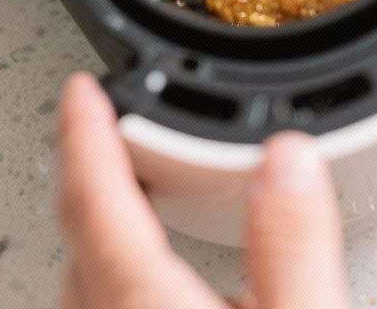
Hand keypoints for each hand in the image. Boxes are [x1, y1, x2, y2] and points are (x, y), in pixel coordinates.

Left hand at [57, 72, 349, 308]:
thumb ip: (295, 246)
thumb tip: (289, 158)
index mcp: (145, 308)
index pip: (93, 202)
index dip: (84, 133)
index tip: (81, 90)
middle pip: (80, 242)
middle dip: (93, 178)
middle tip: (109, 127)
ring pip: (88, 287)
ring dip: (105, 236)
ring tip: (132, 195)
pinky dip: (123, 281)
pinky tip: (165, 285)